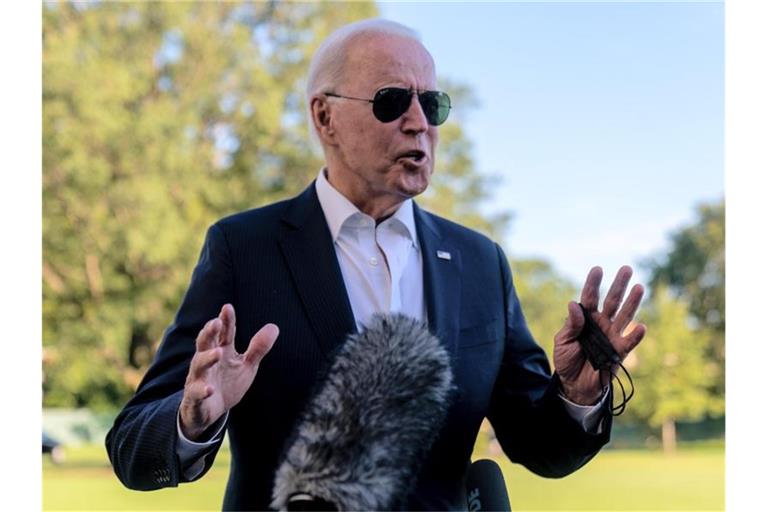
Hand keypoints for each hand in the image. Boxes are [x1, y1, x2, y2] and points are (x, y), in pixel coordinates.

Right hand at [179, 304, 278, 439]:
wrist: (208, 413)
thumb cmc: (227, 384)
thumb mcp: (246, 366)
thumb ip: (257, 348)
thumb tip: (274, 327)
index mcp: (220, 351)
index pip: (223, 333)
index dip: (226, 321)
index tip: (228, 307)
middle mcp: (206, 361)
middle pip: (205, 343)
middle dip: (209, 332)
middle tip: (215, 322)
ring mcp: (198, 379)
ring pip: (199, 365)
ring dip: (207, 358)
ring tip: (218, 353)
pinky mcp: (195, 398)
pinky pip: (196, 393)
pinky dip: (202, 390)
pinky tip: (210, 389)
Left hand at [554, 266, 645, 404]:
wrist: (574, 384)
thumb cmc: (566, 360)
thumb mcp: (562, 341)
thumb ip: (570, 324)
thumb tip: (574, 304)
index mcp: (585, 318)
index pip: (590, 297)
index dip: (593, 284)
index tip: (597, 269)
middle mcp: (601, 323)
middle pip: (611, 301)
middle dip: (619, 285)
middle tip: (627, 269)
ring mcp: (612, 336)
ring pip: (624, 316)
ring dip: (632, 303)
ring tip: (639, 287)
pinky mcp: (619, 352)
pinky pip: (629, 342)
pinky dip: (635, 335)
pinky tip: (640, 326)